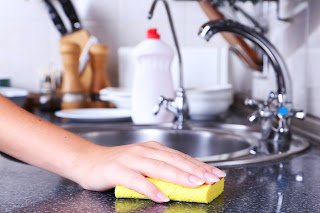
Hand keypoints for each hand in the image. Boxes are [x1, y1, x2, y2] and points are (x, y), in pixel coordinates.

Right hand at [76, 141, 225, 202]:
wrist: (88, 160)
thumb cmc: (118, 164)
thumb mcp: (143, 162)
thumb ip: (161, 169)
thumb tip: (186, 179)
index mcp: (153, 148)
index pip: (180, 157)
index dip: (199, 165)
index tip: (215, 173)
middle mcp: (144, 151)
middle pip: (174, 161)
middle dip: (196, 170)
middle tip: (212, 178)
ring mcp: (131, 159)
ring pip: (159, 168)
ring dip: (179, 176)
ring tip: (196, 184)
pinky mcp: (118, 170)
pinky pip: (136, 181)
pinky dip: (150, 188)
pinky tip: (162, 196)